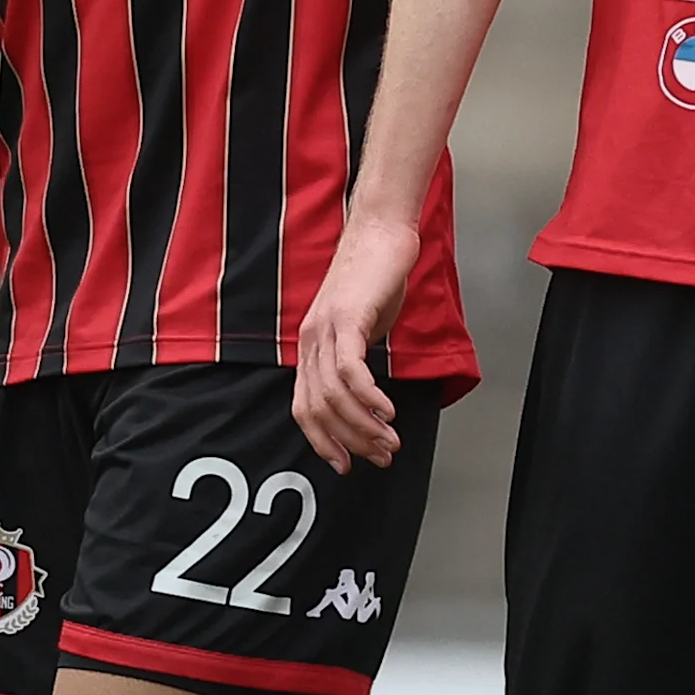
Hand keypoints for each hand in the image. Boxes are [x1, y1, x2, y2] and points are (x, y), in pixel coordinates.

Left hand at [293, 215, 417, 472]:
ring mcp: (325, 329)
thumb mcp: (364, 326)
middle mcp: (310, 341)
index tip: (346, 464)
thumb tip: (368, 394)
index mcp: (311, 346)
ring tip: (390, 440)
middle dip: (351, 441)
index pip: (304, 408)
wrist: (382, 230)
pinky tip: (387, 412)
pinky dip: (368, 397)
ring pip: (335, 395)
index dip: (323, 441)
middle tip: (381, 455)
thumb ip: (358, 357)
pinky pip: (350, 370)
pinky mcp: (347, 318)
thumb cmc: (377, 275)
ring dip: (365, 425)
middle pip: (319, 408)